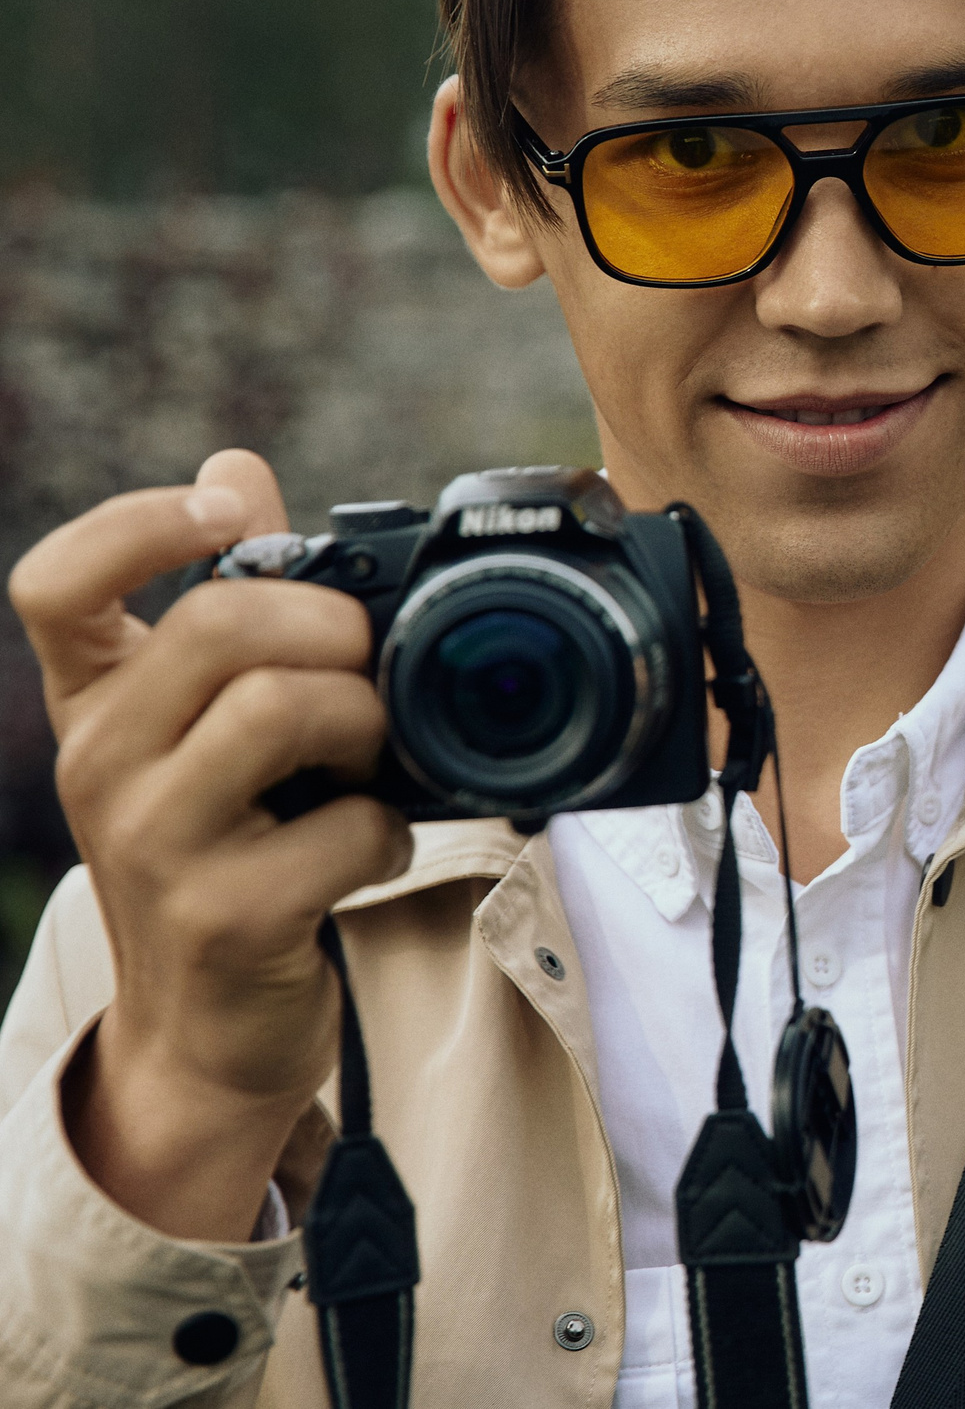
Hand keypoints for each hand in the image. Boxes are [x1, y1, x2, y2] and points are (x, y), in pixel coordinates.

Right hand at [7, 450, 409, 1238]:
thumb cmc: (230, 845)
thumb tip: (233, 461)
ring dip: (366, 721)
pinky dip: (390, 828)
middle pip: (216, 624)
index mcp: (97, 701)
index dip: (136, 523)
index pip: (56, 583)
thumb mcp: (213, 723)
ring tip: (371, 758)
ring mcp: (151, 845)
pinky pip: (343, 826)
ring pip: (279, 710)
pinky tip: (373, 847)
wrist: (211, 1023)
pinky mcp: (222, 917)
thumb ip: (234, 595)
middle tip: (366, 664)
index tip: (226, 510)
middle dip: (328, 625)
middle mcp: (100, 763)